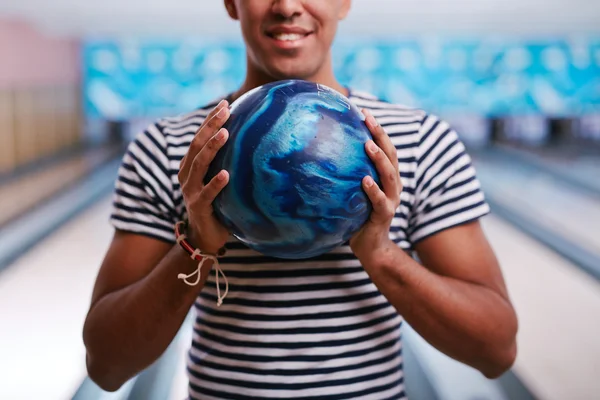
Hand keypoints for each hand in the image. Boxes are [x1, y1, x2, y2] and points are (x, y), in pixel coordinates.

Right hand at [178, 100, 230, 253]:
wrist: (204, 236)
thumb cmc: (217, 204)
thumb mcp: (221, 179)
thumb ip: (228, 162)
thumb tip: (256, 142)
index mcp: (191, 165)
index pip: (200, 136)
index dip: (211, 119)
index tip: (225, 103)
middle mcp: (187, 174)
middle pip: (197, 144)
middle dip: (210, 126)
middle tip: (226, 110)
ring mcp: (190, 190)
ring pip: (199, 164)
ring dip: (212, 147)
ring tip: (226, 134)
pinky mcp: (198, 206)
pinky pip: (207, 193)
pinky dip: (215, 183)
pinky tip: (226, 174)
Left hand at [350, 109, 402, 261]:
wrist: (370, 247)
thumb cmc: (357, 217)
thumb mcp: (352, 193)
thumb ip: (345, 176)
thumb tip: (316, 155)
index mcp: (387, 177)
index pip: (386, 148)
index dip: (378, 130)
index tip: (364, 112)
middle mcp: (394, 185)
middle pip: (391, 155)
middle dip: (381, 136)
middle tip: (369, 119)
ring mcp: (391, 200)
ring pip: (390, 175)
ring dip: (379, 159)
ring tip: (368, 145)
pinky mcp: (385, 216)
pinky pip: (380, 201)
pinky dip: (374, 190)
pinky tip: (364, 180)